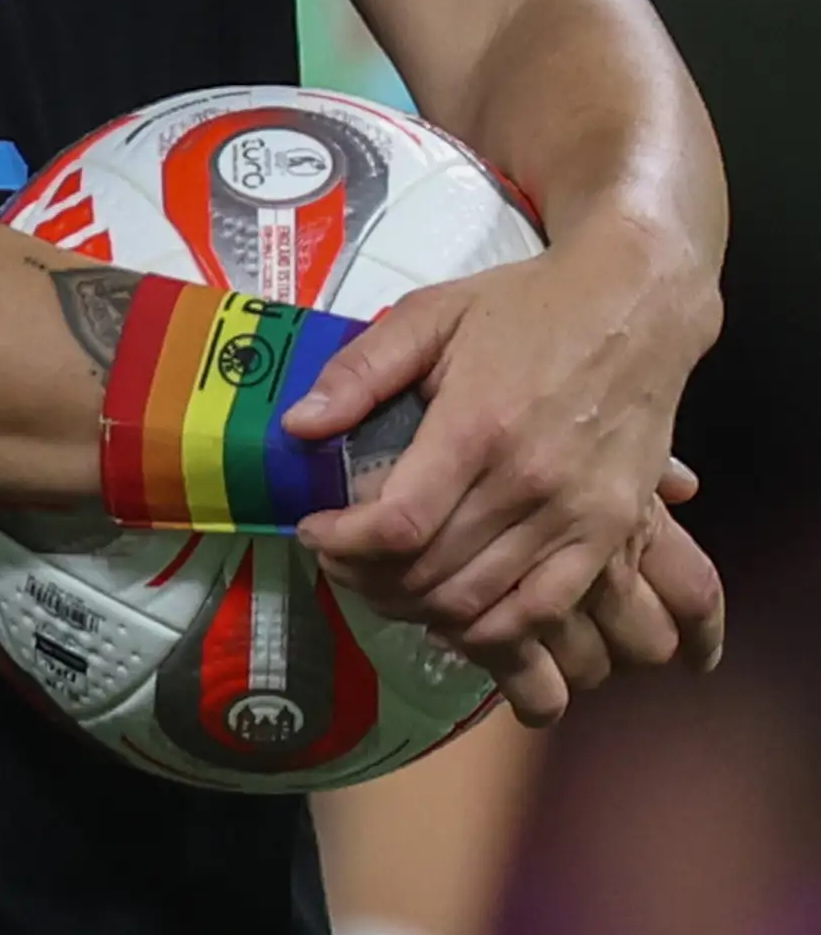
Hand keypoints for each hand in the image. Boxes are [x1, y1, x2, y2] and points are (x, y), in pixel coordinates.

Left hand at [289, 234, 721, 700]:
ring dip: (416, 608)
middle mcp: (529, 483)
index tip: (315, 531)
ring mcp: (577, 516)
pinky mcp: (611, 533)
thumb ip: (360, 371)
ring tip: (383, 580)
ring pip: (478, 603)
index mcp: (478, 427)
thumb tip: (297, 426)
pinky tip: (452, 610)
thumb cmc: (529, 308)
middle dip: (366, 578)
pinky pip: (541, 612)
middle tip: (340, 558)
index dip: (342, 544)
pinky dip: (488, 629)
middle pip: (431, 573)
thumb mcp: (432, 315)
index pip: (397, 524)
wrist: (637, 305)